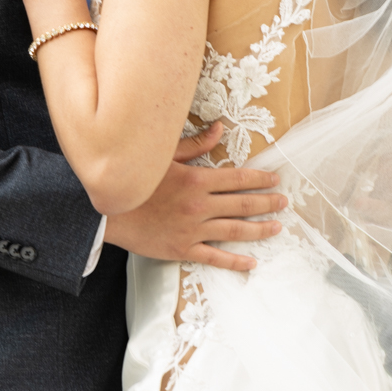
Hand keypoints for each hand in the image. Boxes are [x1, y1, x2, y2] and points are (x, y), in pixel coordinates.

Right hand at [103, 123, 287, 271]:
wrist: (107, 212)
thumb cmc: (134, 181)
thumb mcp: (164, 156)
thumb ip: (195, 144)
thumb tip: (219, 128)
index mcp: (197, 180)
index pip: (238, 178)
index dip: (259, 178)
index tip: (275, 179)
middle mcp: (200, 206)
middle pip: (243, 204)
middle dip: (267, 202)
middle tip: (284, 202)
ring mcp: (193, 230)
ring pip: (235, 230)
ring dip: (259, 229)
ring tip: (277, 227)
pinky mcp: (183, 249)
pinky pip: (215, 257)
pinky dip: (235, 261)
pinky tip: (251, 262)